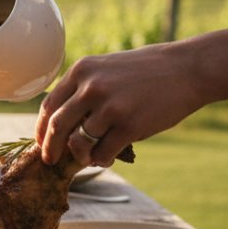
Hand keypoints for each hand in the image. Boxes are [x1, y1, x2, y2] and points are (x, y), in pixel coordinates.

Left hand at [35, 43, 207, 166]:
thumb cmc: (145, 71)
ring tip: (89, 157)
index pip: (48, 105)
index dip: (41, 127)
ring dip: (81, 155)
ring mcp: (110, 107)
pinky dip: (101, 160)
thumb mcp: (106, 68)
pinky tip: (106, 158)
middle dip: (50, 148)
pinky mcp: (129, 125)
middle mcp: (91, 87)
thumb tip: (58, 123)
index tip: (40, 141)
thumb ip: (82, 89)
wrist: (187, 69)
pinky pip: (103, 153)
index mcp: (81, 71)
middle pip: (56, 126)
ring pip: (79, 143)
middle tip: (49, 160)